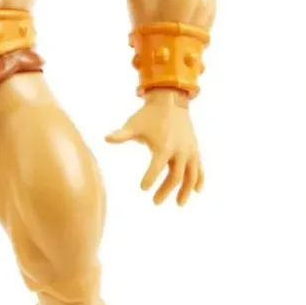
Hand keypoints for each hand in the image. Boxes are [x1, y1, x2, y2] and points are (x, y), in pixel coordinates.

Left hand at [106, 89, 203, 204]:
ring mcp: (189, 150)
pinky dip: (199, 179)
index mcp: (164, 146)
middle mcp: (179, 150)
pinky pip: (200, 167)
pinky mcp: (195, 149)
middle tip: (155, 202)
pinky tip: (197, 191)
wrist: (171, 101)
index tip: (142, 188)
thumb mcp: (134, 125)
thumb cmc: (149, 115)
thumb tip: (105, 138)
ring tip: (179, 204)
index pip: (156, 167)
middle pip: (175, 177)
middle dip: (165, 190)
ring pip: (191, 175)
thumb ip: (121, 135)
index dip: (150, 178)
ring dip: (185, 190)